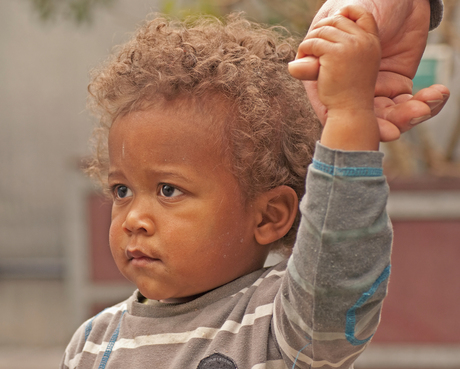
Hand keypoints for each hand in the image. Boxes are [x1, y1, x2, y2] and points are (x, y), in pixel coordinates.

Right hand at [289, 0, 449, 141]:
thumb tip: (296, 68)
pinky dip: (426, 103)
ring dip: (406, 117)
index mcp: (328, 75)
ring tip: (424, 107)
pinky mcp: (397, 86)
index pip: (330, 107)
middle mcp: (348, 86)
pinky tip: (437, 94)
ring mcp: (374, 88)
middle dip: (381, 126)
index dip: (345, 124)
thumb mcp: (343, 20)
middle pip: (360, 117)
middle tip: (394, 131)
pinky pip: (409, 102)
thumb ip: (323, 46)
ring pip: (386, 114)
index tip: (366, 129)